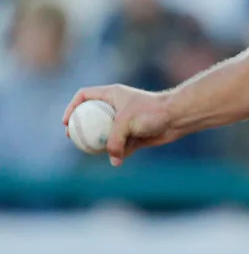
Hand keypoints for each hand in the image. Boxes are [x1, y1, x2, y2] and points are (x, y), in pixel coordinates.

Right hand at [63, 85, 179, 165]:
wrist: (177, 117)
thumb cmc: (151, 112)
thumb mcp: (126, 123)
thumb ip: (114, 141)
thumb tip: (112, 159)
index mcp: (112, 94)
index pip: (85, 95)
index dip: (72, 106)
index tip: (67, 122)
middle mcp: (117, 106)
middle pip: (91, 115)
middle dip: (80, 127)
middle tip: (72, 138)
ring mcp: (125, 121)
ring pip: (105, 133)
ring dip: (98, 143)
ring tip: (90, 152)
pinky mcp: (135, 135)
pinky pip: (120, 145)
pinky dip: (118, 152)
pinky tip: (118, 159)